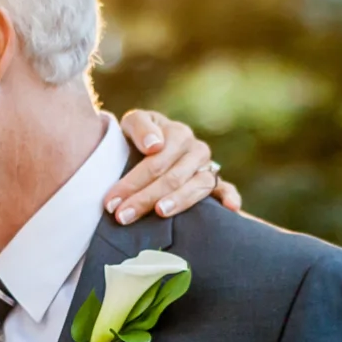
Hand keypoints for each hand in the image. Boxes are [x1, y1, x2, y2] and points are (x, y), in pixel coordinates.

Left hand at [111, 111, 242, 224]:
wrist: (151, 145)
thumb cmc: (140, 137)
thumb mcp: (133, 124)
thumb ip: (140, 127)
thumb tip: (154, 146)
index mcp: (178, 134)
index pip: (155, 162)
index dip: (132, 182)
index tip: (111, 203)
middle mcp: (196, 150)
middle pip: (173, 178)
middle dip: (145, 198)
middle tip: (123, 216)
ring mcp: (208, 167)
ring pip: (197, 186)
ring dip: (179, 202)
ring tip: (159, 213)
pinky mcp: (216, 183)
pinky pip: (227, 189)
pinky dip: (231, 197)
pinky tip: (230, 208)